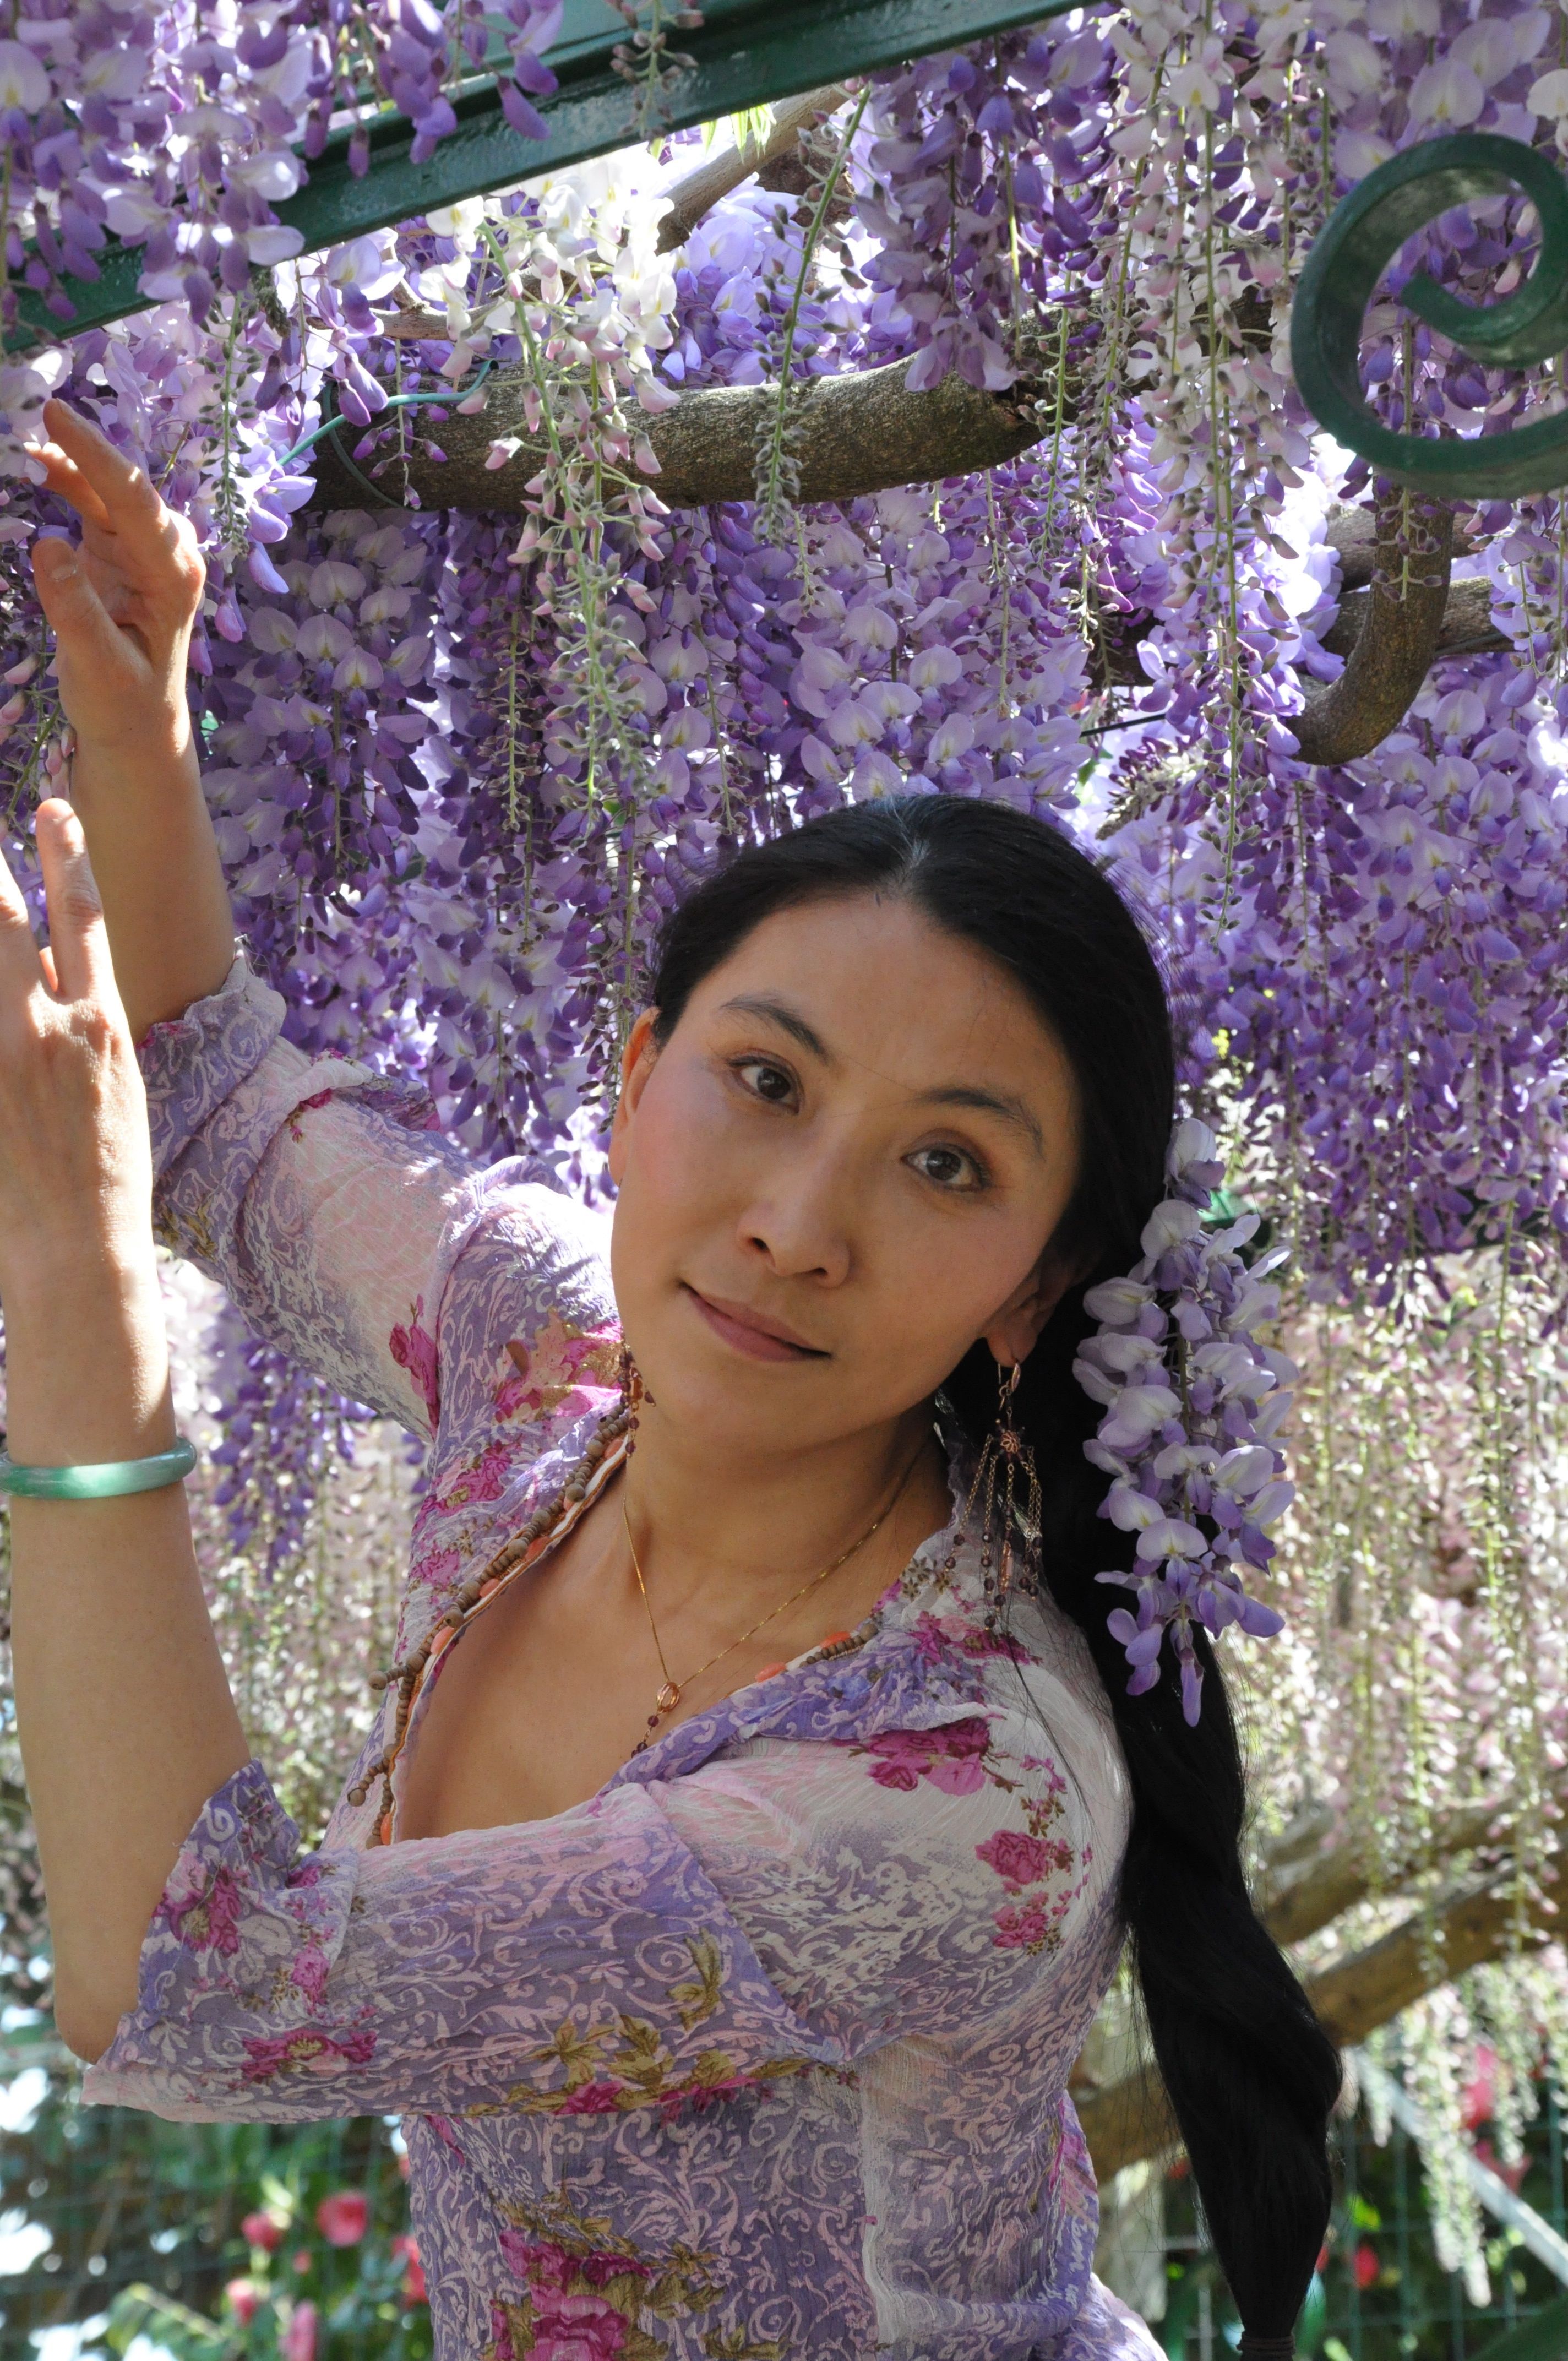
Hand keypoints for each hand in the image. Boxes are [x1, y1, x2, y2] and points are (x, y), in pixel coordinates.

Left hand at [0, 800, 153, 1299]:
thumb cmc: (104, 1178)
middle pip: (5, 918)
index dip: (67, 853)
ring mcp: (2, 1055)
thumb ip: (82, 1023)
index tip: (52, 809)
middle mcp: (48, 1028)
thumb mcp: (117, 1087)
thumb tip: (54, 974)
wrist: (75, 1254)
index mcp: (102, 1025)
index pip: (83, 914)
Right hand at [25, 400, 204, 759]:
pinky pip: (90, 500)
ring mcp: (143, 547)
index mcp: (175, 576)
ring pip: (103, 487)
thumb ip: (77, 613)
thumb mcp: (100, 671)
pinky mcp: (118, 548)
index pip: (136, 503)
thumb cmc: (125, 706)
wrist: (136, 727)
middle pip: (122, 484)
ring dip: (64, 457)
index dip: (96, 456)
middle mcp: (167, 552)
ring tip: (18, 431)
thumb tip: (49, 544)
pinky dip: (61, 478)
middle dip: (80, 443)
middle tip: (30, 402)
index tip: (57, 416)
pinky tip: (30, 462)